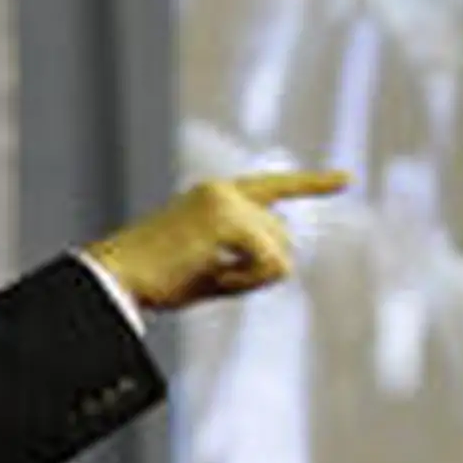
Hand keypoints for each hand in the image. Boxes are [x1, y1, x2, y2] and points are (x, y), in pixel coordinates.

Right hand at [83, 171, 349, 309]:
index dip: (311, 184)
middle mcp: (224, 190)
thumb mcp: (205, 264)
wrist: (115, 277)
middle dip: (260, 269)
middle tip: (211, 280)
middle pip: (283, 237)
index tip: (347, 179)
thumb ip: (242, 254)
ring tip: (205, 278)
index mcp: (213, 195)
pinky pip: (271, 265)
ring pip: (280, 253)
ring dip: (251, 278)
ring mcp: (227, 202)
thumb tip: (284, 260)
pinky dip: (247, 283)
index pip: (273, 186)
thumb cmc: (152, 279)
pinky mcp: (230, 221)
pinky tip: (213, 279)